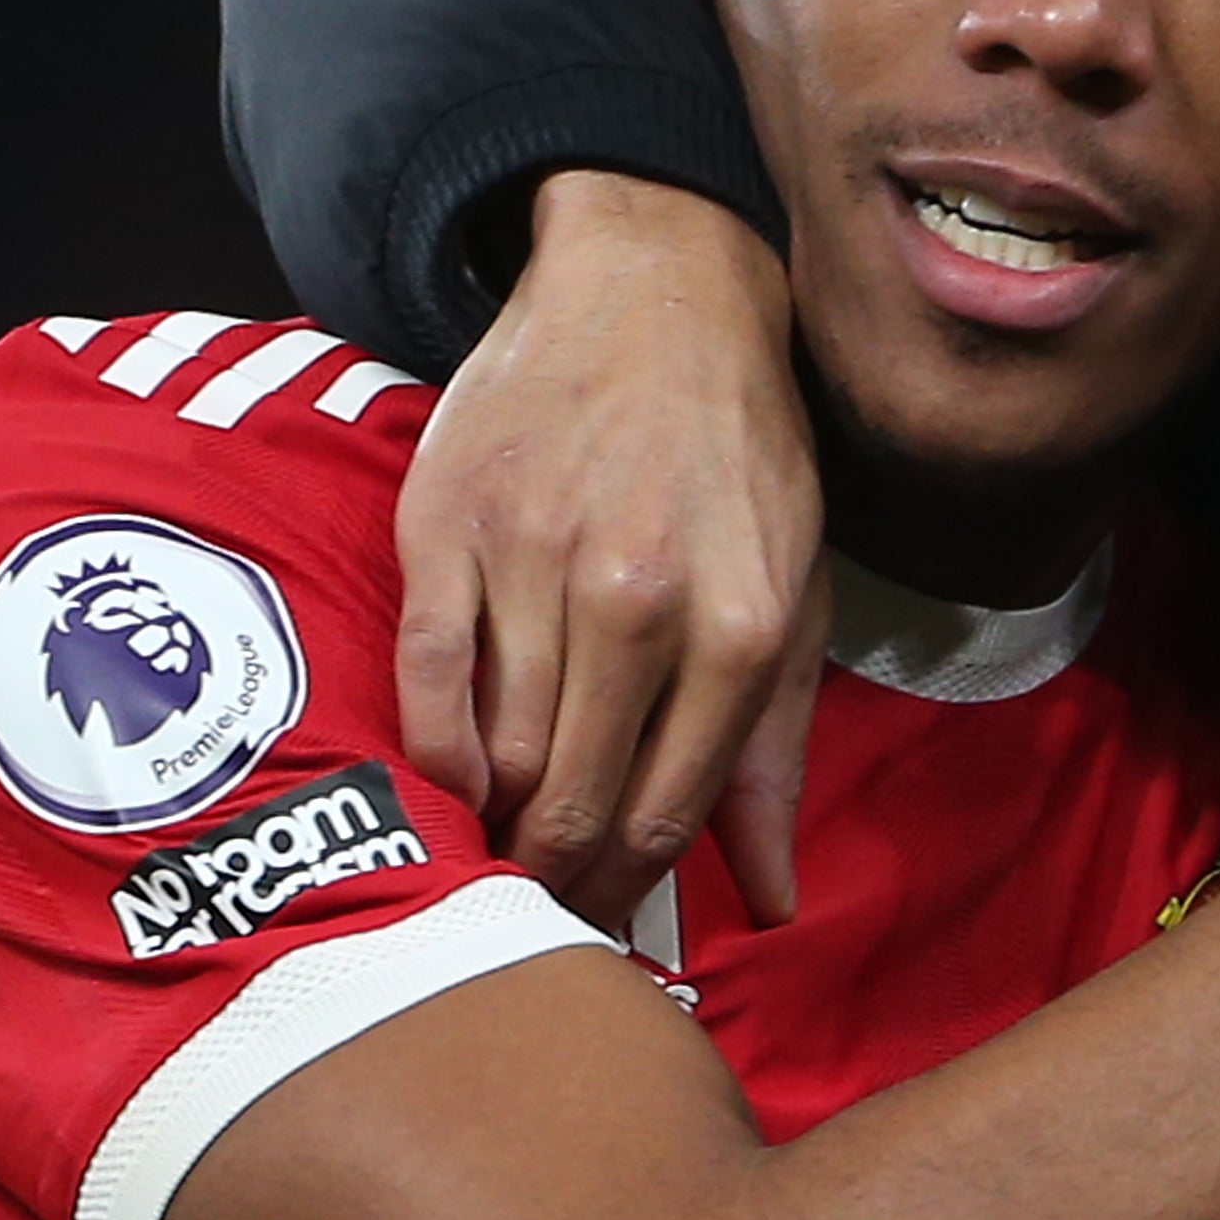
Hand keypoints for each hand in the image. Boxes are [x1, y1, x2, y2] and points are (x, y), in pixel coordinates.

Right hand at [395, 171, 824, 930]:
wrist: (656, 290)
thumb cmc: (737, 456)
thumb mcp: (794, 592)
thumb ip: (774, 755)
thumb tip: (774, 902)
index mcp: (739, 625)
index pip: (665, 810)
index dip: (627, 891)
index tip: (606, 929)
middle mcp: (638, 597)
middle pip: (572, 797)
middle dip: (556, 880)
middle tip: (541, 913)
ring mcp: (536, 558)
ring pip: (497, 751)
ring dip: (492, 825)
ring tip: (495, 859)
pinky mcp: (449, 523)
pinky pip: (425, 674)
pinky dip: (432, 750)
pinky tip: (450, 781)